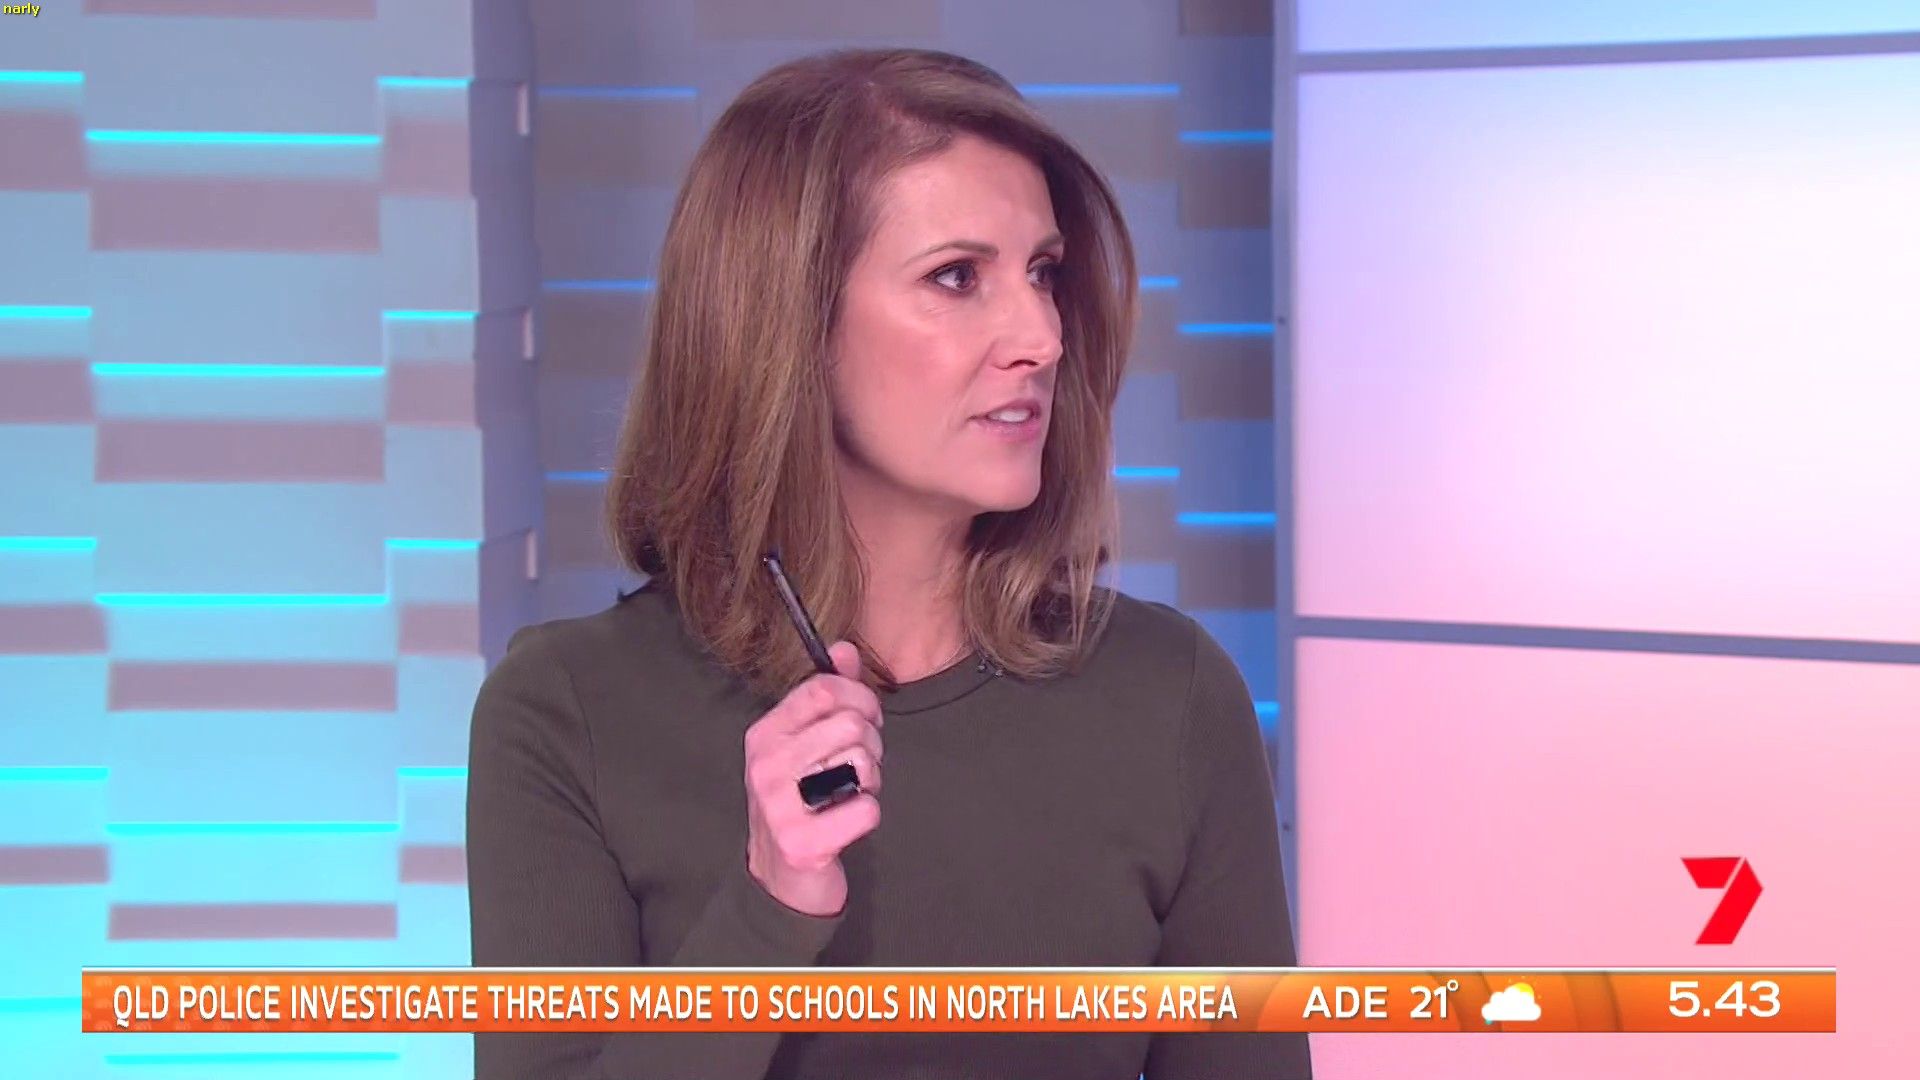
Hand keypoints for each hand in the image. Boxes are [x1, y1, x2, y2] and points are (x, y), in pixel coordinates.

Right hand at [742, 641, 883, 916]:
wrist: (780, 877)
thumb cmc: (800, 800)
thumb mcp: (805, 743)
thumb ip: (827, 695)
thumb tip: (844, 649)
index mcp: (765, 734)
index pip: (823, 689)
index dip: (860, 697)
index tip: (866, 716)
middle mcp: (765, 765)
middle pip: (851, 724)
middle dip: (871, 744)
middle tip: (859, 766)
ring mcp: (780, 805)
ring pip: (862, 763)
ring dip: (870, 779)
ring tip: (848, 793)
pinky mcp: (802, 843)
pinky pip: (866, 809)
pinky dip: (868, 814)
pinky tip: (846, 822)